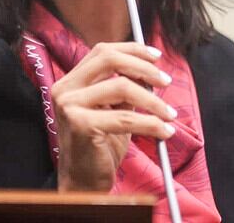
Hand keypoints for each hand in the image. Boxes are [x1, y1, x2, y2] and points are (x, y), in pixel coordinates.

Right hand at [51, 42, 176, 191]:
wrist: (84, 182)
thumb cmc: (100, 146)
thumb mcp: (113, 109)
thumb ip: (124, 88)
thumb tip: (151, 71)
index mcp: (71, 81)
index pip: (102, 51)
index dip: (132, 50)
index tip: (156, 57)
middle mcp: (65, 89)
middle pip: (109, 58)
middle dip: (143, 67)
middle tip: (166, 81)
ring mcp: (69, 106)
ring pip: (121, 86)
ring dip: (153, 101)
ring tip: (169, 114)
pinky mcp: (80, 125)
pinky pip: (125, 118)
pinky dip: (151, 123)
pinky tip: (164, 131)